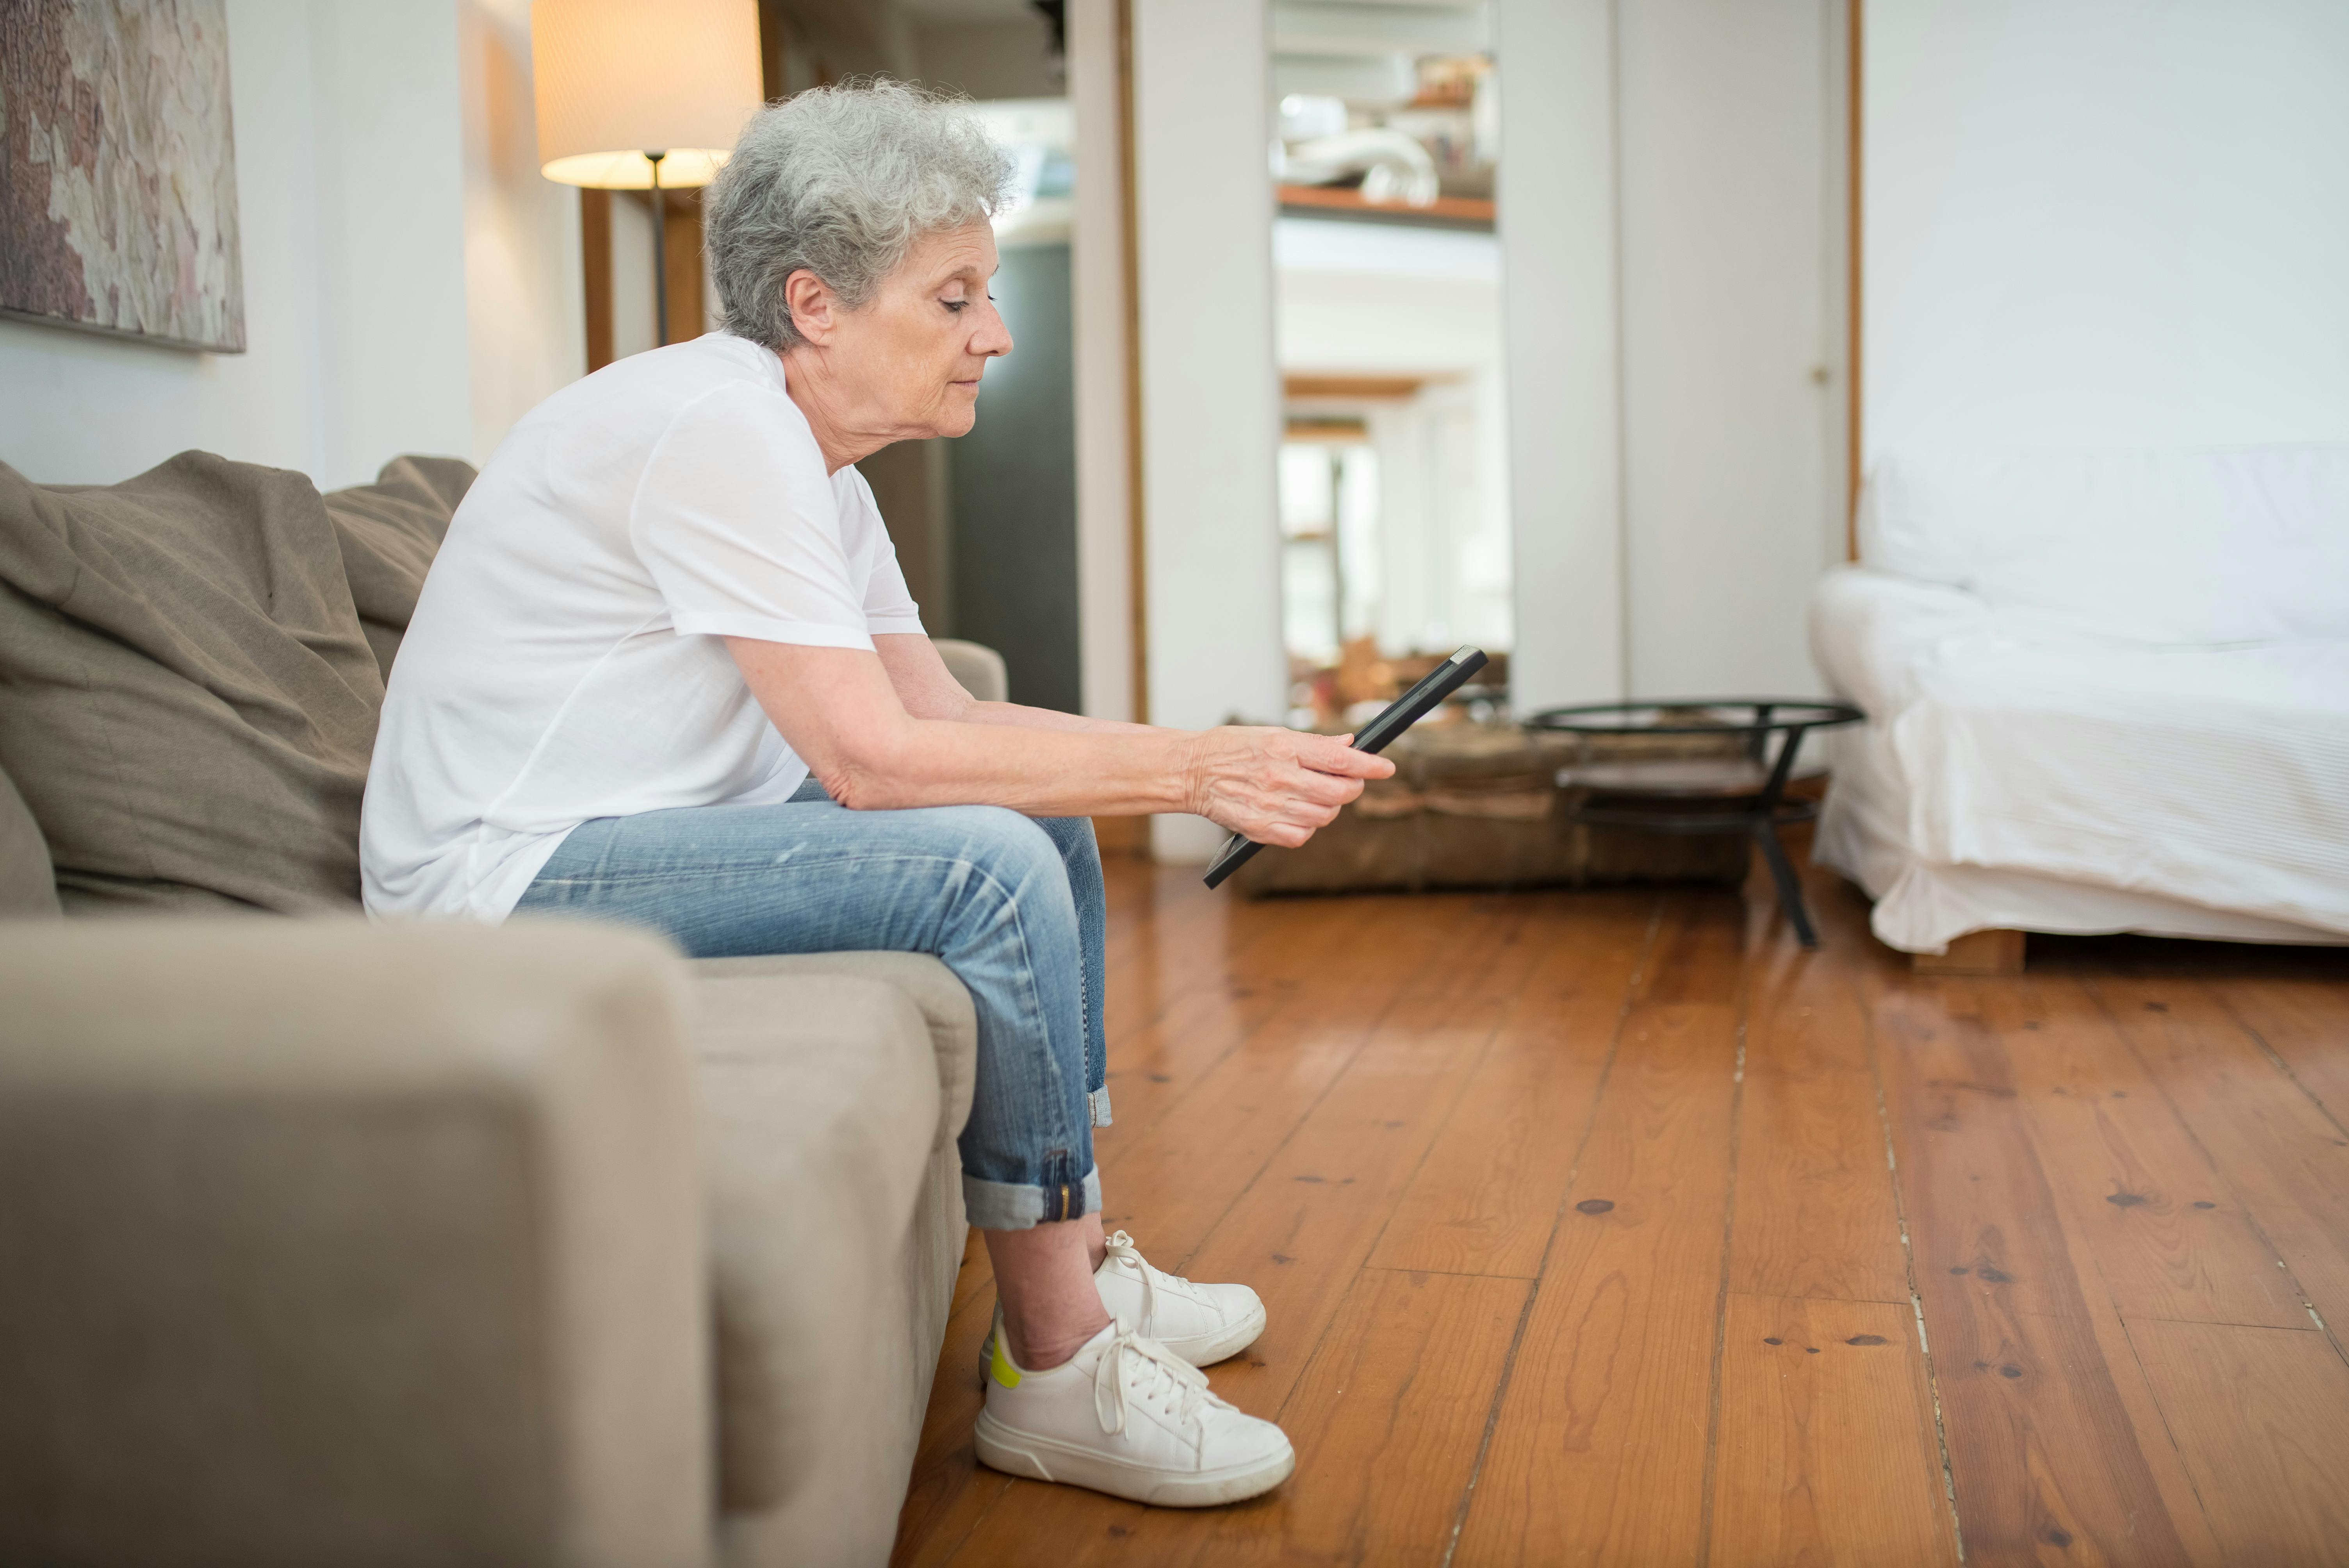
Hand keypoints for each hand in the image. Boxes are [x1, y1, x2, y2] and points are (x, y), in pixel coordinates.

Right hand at [1183, 727, 1395, 846]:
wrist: (1190, 772)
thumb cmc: (1229, 749)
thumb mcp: (1272, 733)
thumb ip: (1313, 743)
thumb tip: (1349, 745)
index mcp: (1284, 748)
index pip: (1339, 760)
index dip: (1369, 766)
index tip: (1387, 768)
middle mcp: (1280, 777)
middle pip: (1338, 793)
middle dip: (1352, 788)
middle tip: (1348, 782)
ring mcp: (1271, 806)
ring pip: (1324, 817)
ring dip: (1329, 809)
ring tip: (1315, 796)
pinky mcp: (1261, 829)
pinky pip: (1301, 836)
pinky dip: (1307, 828)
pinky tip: (1297, 814)